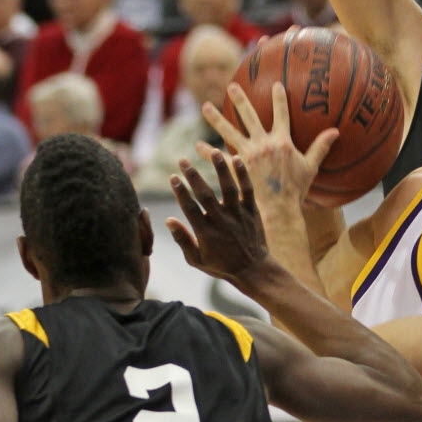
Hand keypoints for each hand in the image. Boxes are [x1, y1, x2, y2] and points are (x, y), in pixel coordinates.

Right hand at [166, 152, 268, 283]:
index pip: (189, 207)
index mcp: (205, 232)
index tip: (173, 176)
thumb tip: (168, 220)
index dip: (180, 191)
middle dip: (193, 176)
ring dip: (220, 169)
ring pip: (228, 187)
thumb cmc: (222, 266)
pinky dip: (243, 175)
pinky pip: (248, 190)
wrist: (254, 270)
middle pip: (205, 194)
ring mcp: (238, 214)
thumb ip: (182, 239)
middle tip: (183, 160)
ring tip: (214, 152)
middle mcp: (221, 220)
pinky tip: (237, 159)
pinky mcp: (252, 211)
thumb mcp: (197, 260)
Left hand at [201, 81, 338, 209]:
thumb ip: (320, 147)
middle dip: (240, 99)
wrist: (279, 210)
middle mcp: (263, 144)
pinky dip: (207, 152)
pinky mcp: (236, 168)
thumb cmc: (296, 190)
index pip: (281, 114)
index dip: (279, 98)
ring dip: (216, 119)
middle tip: (231, 86)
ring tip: (205, 106)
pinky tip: (196, 146)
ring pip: (229, 132)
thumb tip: (336, 131)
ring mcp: (247, 155)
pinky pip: (218, 158)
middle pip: (249, 116)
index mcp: (282, 142)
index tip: (276, 84)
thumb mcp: (310, 168)